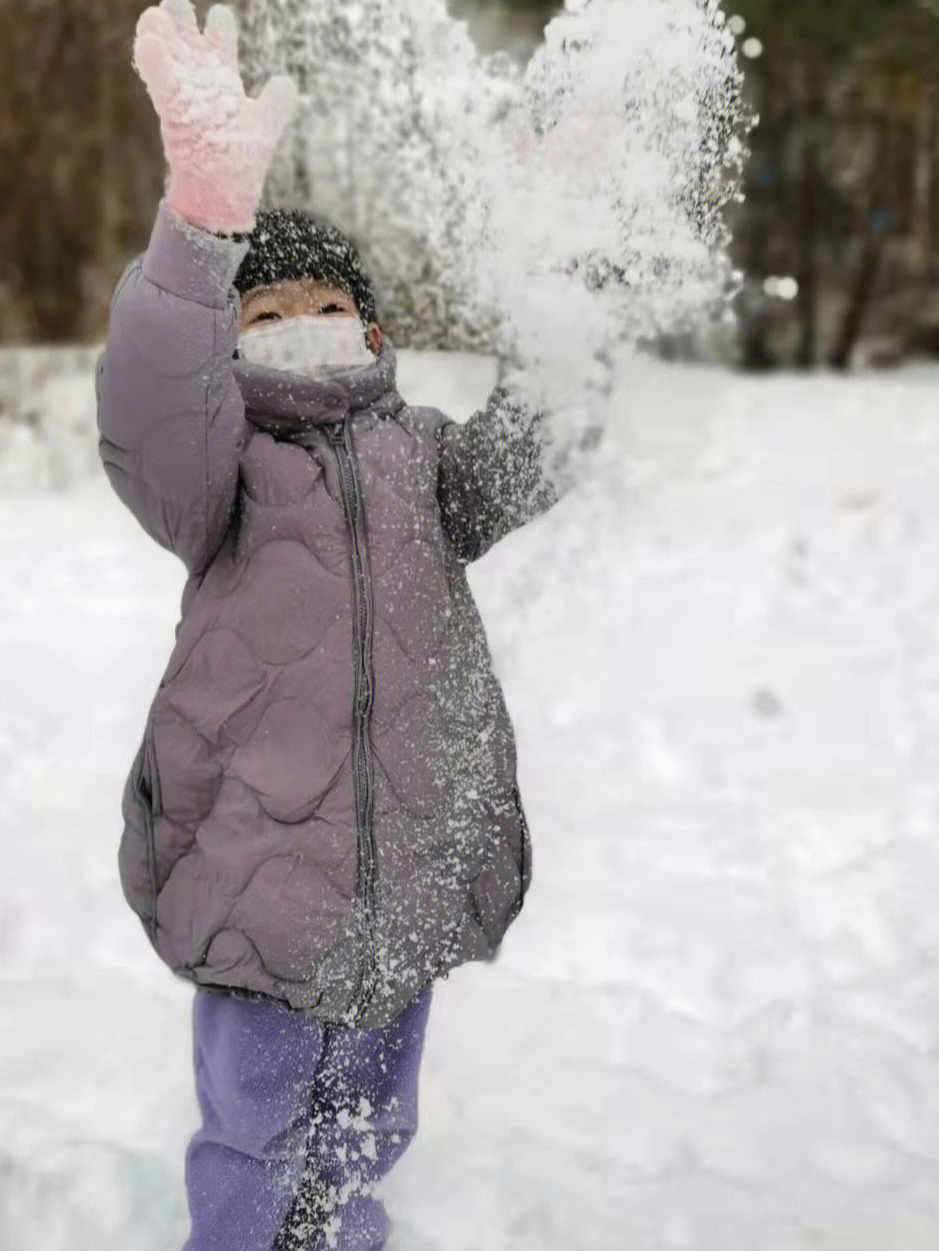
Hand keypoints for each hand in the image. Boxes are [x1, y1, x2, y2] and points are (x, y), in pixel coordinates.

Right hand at [133, 0, 297, 233]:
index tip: (219, 18)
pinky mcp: (172, 110)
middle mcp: (200, 80)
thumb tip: (285, 82)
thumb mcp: (265, 127)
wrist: (224, 191)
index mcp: (223, 78)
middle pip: (187, 37)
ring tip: (156, 15)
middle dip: (181, 18)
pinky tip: (148, 41)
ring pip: (168, 53)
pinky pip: (160, 82)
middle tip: (176, 5)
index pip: (219, 39)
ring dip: (160, 32)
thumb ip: (276, 103)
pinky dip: (154, 62)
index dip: (219, 25)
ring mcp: (184, 93)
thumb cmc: (241, 161)